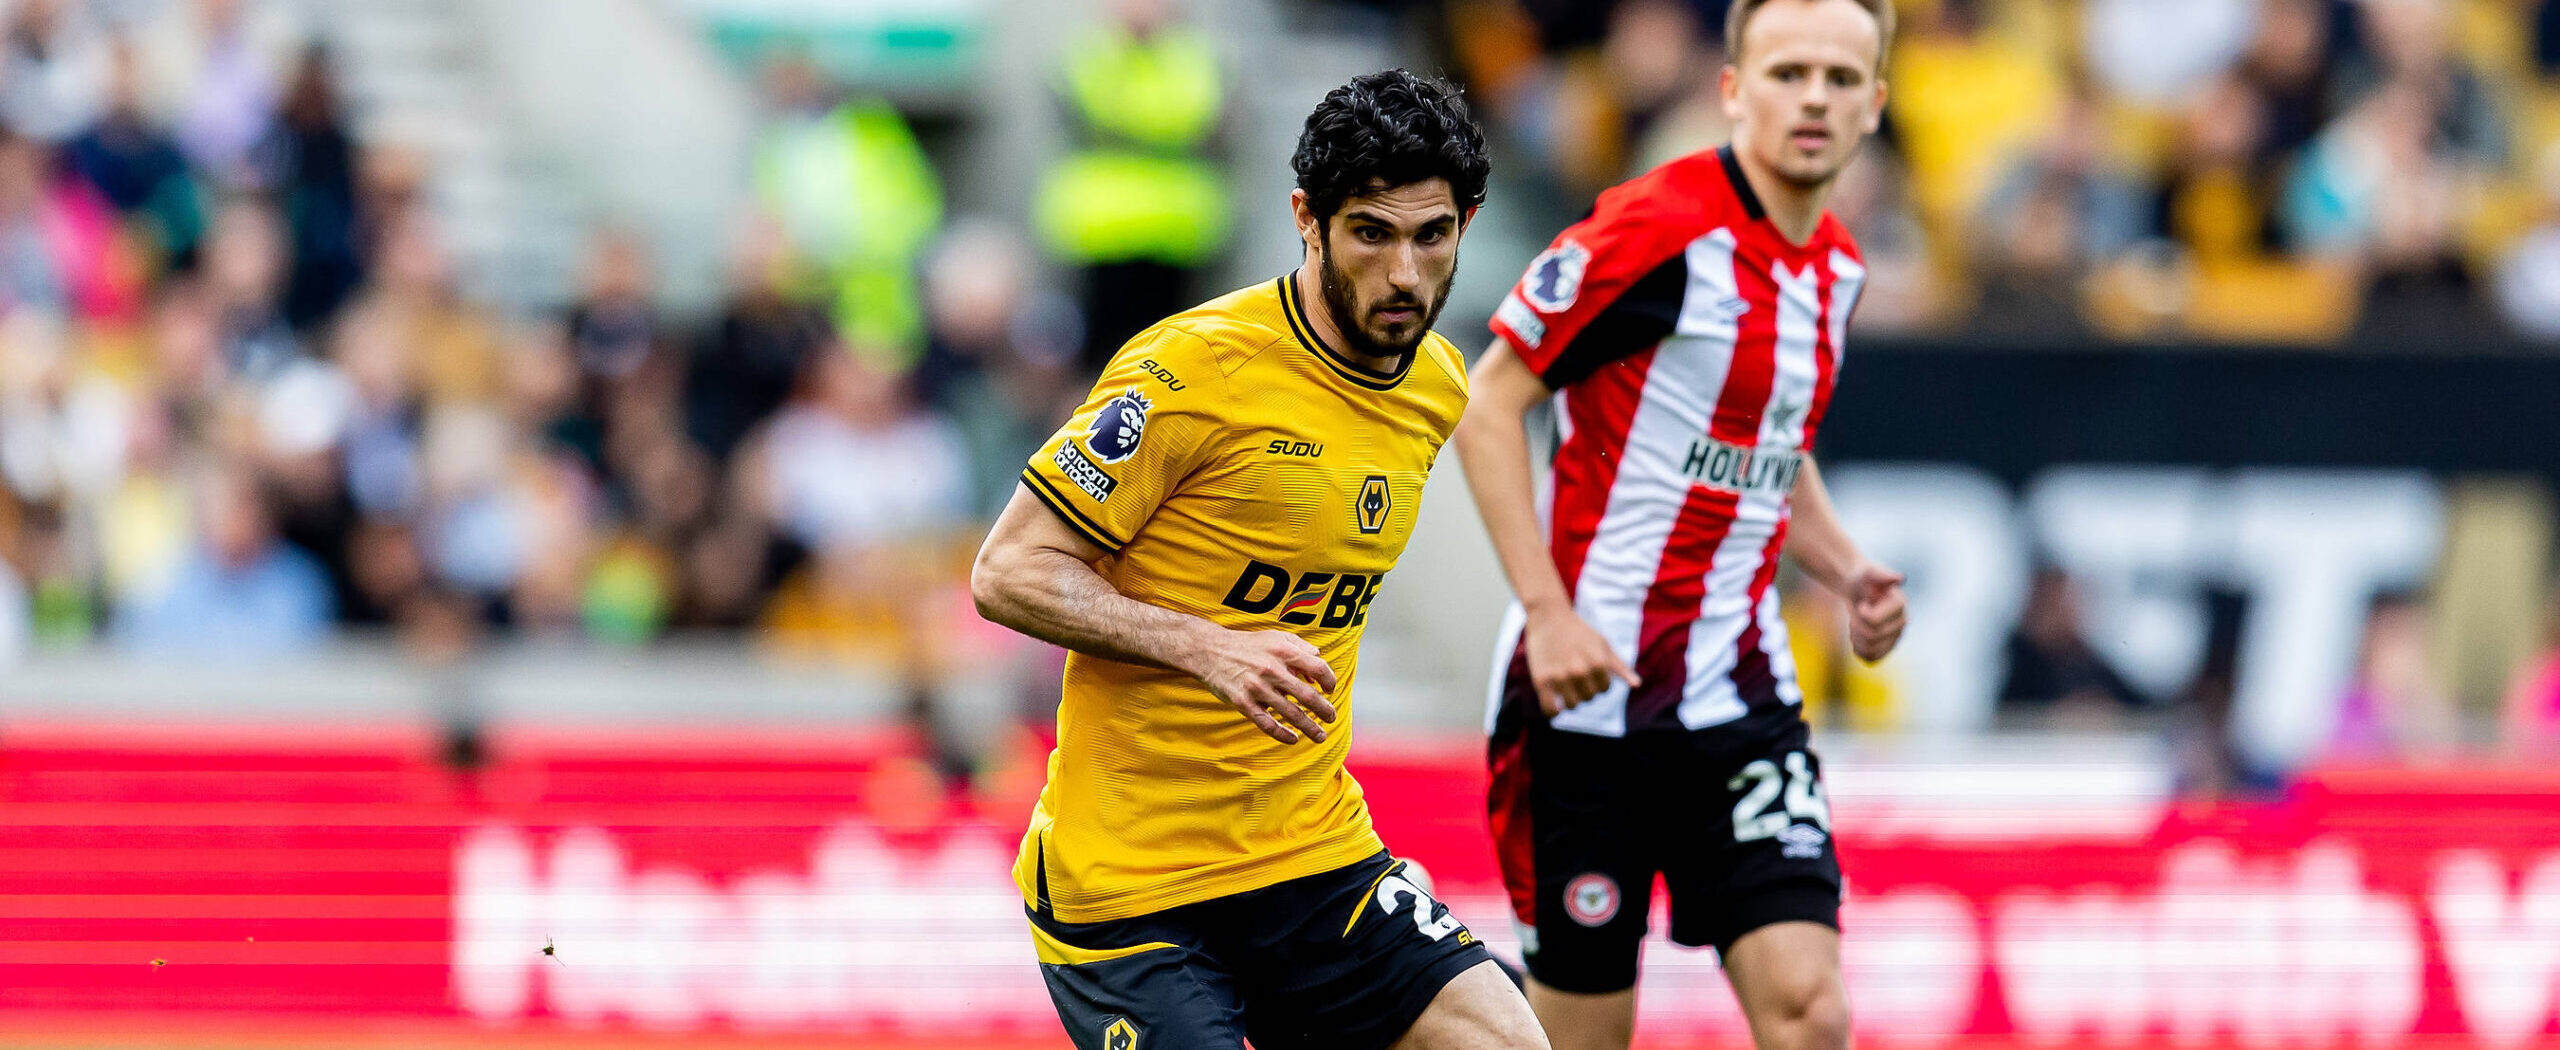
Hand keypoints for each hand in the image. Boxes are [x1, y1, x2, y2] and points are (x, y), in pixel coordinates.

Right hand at [1185, 628, 1339, 743]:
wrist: (1210, 650)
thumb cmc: (1248, 644)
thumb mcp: (1276, 638)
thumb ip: (1301, 648)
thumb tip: (1317, 670)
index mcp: (1284, 651)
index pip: (1319, 668)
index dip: (1329, 681)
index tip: (1329, 690)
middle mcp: (1273, 670)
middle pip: (1308, 696)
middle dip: (1325, 711)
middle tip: (1332, 718)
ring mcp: (1257, 688)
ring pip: (1291, 714)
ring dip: (1310, 728)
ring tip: (1320, 736)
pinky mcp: (1243, 703)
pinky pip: (1267, 724)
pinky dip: (1282, 734)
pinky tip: (1293, 739)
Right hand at [1523, 603, 1640, 715]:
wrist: (1549, 617)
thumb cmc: (1579, 632)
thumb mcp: (1603, 645)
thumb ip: (1620, 667)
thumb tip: (1636, 685)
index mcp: (1598, 663)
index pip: (1604, 689)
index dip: (1597, 681)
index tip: (1588, 669)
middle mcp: (1579, 671)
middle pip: (1588, 698)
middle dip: (1584, 689)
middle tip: (1574, 674)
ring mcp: (1559, 677)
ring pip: (1572, 706)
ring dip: (1570, 699)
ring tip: (1565, 683)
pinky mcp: (1541, 681)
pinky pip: (1550, 710)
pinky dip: (1554, 711)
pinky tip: (1555, 703)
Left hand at [1847, 563, 1906, 662]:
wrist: (1859, 589)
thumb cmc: (1864, 579)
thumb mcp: (1869, 573)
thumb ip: (1882, 575)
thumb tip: (1900, 578)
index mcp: (1899, 605)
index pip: (1873, 622)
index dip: (1861, 614)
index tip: (1862, 604)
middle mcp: (1902, 622)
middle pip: (1870, 636)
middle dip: (1857, 625)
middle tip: (1857, 613)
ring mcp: (1896, 637)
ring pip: (1870, 650)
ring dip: (1856, 638)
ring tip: (1857, 624)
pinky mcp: (1887, 648)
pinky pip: (1870, 659)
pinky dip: (1859, 649)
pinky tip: (1858, 636)